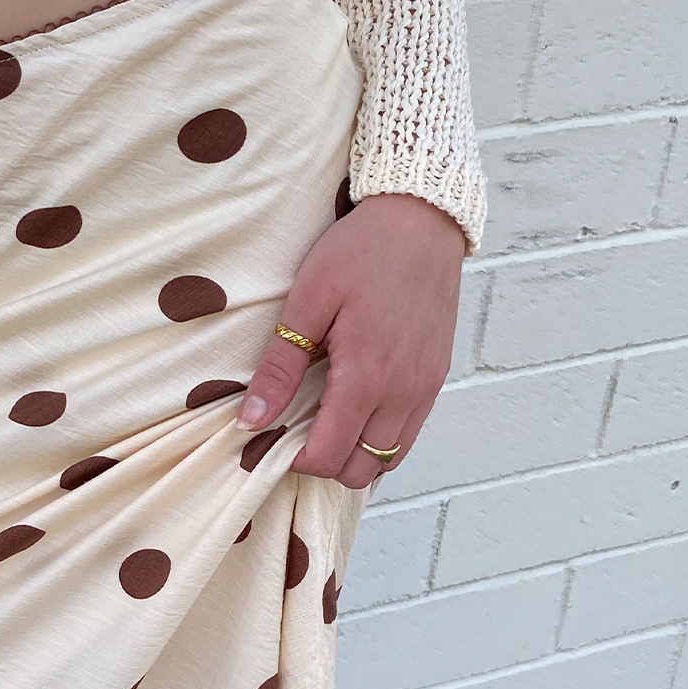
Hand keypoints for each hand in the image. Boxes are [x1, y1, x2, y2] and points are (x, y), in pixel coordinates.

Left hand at [234, 193, 466, 489]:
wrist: (423, 218)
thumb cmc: (363, 251)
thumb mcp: (308, 300)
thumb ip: (280, 367)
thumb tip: (251, 419)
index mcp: (366, 376)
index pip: (328, 456)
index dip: (295, 460)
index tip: (273, 437)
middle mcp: (403, 392)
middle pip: (359, 470)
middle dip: (323, 462)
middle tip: (296, 431)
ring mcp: (425, 388)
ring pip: (388, 458)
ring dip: (354, 454)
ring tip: (325, 421)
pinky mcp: (436, 377)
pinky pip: (409, 433)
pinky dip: (380, 437)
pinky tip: (356, 408)